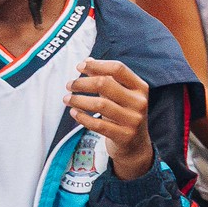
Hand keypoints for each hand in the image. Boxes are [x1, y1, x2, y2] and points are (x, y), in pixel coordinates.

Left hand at [67, 60, 152, 178]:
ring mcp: (133, 120)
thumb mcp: (120, 95)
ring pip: (100, 104)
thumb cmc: (124, 114)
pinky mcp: (124, 136)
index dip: (97, 65)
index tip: (79, 67)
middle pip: (105, 84)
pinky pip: (98, 124)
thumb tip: (87, 61)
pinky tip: (73, 112)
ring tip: (67, 99)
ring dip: (78, 100)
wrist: (136, 145)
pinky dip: (82, 117)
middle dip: (82, 82)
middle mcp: (140, 102)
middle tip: (69, 85)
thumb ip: (106, 78)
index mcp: (140, 88)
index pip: (118, 68)